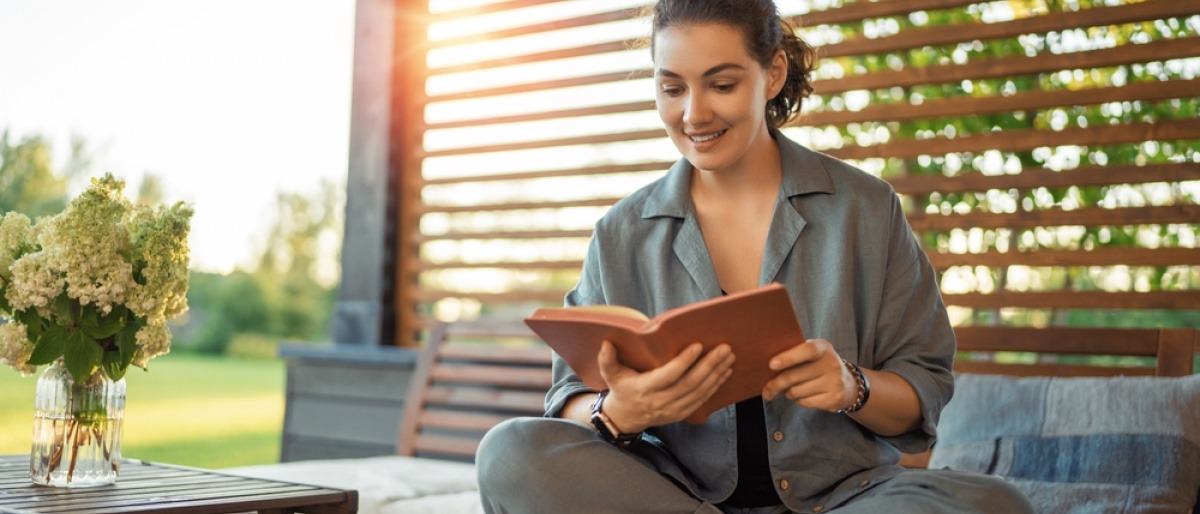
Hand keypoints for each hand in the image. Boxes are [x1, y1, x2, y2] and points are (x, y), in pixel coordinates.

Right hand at [597, 341, 734, 432]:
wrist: (625, 417)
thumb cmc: (620, 389)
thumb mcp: (610, 375)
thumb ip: (606, 359)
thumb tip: (607, 343)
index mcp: (645, 389)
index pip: (668, 375)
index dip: (684, 362)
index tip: (698, 345)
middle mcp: (661, 401)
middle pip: (690, 383)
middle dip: (709, 365)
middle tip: (724, 348)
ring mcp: (673, 410)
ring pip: (700, 392)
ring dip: (717, 374)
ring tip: (729, 357)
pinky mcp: (682, 414)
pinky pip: (702, 400)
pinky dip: (716, 386)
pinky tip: (725, 372)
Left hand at [761, 339, 856, 411]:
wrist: (848, 385)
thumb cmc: (820, 366)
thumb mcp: (813, 354)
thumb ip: (795, 353)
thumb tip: (768, 366)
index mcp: (824, 348)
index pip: (807, 351)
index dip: (788, 357)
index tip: (771, 365)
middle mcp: (831, 364)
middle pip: (794, 376)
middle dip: (776, 384)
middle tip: (767, 389)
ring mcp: (834, 382)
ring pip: (796, 391)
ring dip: (788, 392)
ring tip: (792, 389)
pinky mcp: (833, 399)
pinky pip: (804, 402)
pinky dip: (798, 400)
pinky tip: (803, 395)